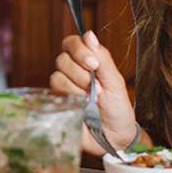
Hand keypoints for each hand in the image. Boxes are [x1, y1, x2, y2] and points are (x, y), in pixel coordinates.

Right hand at [49, 31, 137, 154]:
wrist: (115, 138)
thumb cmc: (118, 109)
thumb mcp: (115, 82)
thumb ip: (102, 58)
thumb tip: (89, 34)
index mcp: (87, 62)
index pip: (72, 43)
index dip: (79, 50)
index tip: (93, 64)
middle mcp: (72, 72)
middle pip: (62, 59)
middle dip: (81, 74)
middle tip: (97, 89)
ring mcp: (63, 87)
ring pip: (57, 76)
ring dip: (77, 89)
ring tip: (90, 101)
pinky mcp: (56, 102)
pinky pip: (53, 93)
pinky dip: (70, 99)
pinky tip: (81, 107)